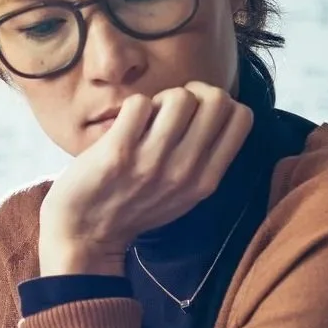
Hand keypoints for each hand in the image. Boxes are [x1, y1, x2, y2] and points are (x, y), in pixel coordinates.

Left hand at [38, 83, 254, 275]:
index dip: (220, 102)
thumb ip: (205, 157)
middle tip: (169, 110)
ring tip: (146, 119)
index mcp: (207, 180)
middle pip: (216, 99)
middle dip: (192, 93)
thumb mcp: (184, 192)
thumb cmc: (135, 205)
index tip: (197, 112)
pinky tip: (124, 126)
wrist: (85, 234)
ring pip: (179, 97)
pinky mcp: (118, 153)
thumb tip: (217, 105)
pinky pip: (139, 103)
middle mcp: (186, 171)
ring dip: (160, 99)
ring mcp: (152, 162)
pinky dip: (131, 107)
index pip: (242, 117)